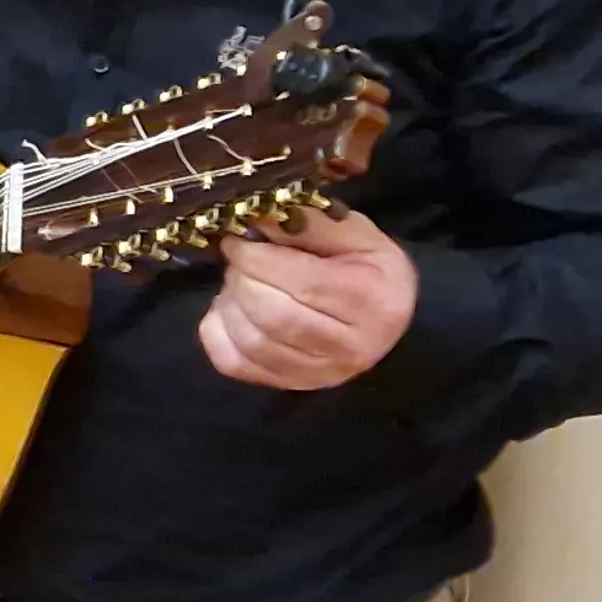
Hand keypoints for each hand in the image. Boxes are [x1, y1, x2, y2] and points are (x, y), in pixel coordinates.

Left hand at [200, 205, 417, 389]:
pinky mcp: (290, 385)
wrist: (384, 321)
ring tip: (236, 282)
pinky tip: (228, 310)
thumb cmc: (368, 270)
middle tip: (237, 260)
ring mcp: (319, 374)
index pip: (302, 283)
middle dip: (242, 279)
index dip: (257, 259)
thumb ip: (311, 223)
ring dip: (230, 304)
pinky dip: (217, 333)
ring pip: (251, 342)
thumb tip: (259, 216)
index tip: (237, 240)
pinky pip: (234, 364)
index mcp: (369, 300)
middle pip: (273, 315)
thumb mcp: (356, 235)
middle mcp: (348, 346)